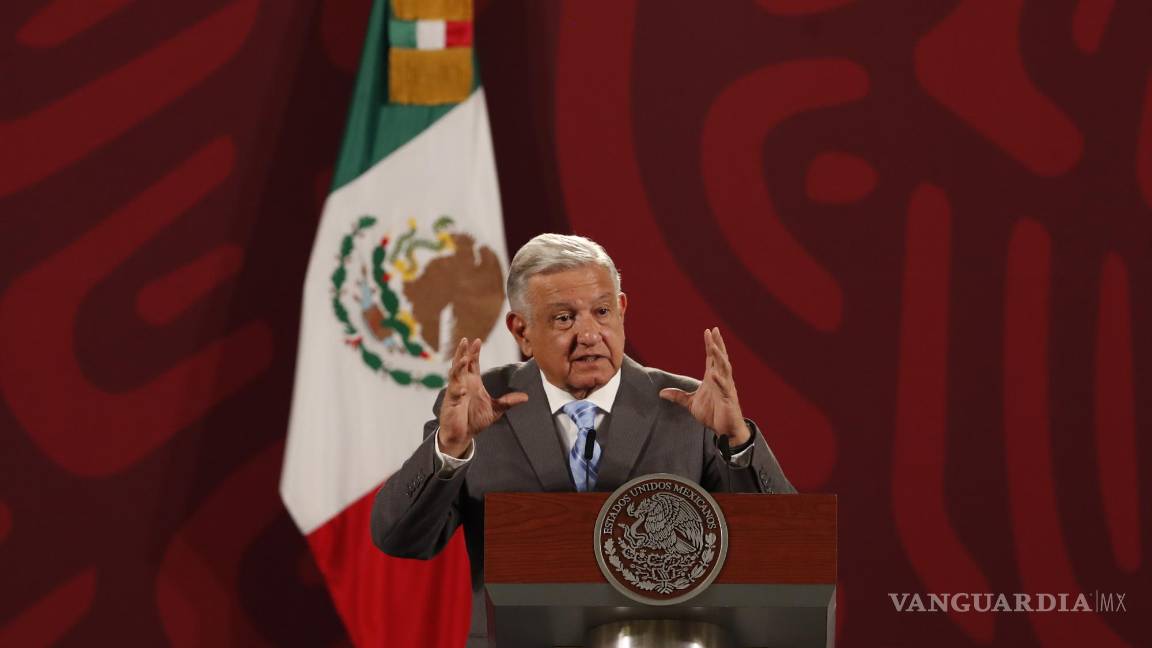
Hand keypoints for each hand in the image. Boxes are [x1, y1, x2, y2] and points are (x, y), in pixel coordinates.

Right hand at [437, 338, 527, 457]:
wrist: (462, 435)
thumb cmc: (474, 420)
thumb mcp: (495, 409)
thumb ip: (508, 402)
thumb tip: (525, 397)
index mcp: (473, 382)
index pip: (472, 363)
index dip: (474, 352)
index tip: (478, 340)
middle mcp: (463, 383)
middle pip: (461, 363)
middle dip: (463, 352)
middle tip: (465, 340)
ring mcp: (455, 392)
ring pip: (454, 375)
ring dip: (458, 366)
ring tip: (464, 358)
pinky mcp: (451, 403)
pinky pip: (453, 393)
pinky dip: (457, 390)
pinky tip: (461, 389)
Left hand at [659, 328, 750, 444]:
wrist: (726, 430)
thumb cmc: (713, 414)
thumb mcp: (691, 404)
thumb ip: (678, 396)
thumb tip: (661, 393)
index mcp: (713, 378)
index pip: (711, 358)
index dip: (710, 344)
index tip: (709, 331)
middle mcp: (721, 379)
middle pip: (720, 358)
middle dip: (717, 344)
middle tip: (714, 330)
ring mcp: (726, 388)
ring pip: (724, 369)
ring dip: (719, 357)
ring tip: (713, 346)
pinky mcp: (728, 399)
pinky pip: (724, 388)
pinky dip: (719, 381)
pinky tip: (714, 374)